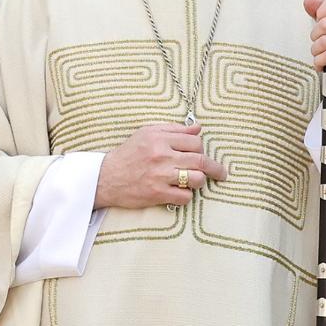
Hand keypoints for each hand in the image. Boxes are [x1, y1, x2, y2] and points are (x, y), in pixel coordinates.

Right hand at [94, 122, 228, 210]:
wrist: (105, 178)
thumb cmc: (127, 154)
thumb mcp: (147, 134)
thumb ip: (173, 130)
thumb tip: (198, 128)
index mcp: (159, 138)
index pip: (195, 141)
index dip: (201, 148)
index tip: (202, 154)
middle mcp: (161, 155)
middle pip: (200, 160)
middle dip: (215, 169)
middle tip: (221, 174)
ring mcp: (160, 175)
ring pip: (196, 179)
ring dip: (199, 182)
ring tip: (194, 182)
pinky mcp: (156, 193)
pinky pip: (184, 197)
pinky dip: (186, 196)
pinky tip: (179, 193)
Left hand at [304, 0, 325, 136]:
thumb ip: (322, 12)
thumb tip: (308, 1)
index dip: (322, 11)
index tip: (320, 21)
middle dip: (315, 36)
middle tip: (319, 44)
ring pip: (324, 40)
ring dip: (316, 51)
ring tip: (321, 54)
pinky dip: (319, 62)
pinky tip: (323, 64)